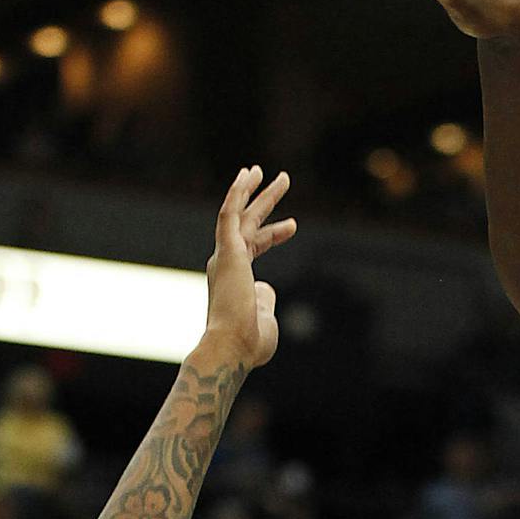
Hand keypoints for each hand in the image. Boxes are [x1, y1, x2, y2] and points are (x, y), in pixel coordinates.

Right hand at [203, 166, 294, 367]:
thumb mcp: (266, 318)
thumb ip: (266, 300)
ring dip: (254, 191)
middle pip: (248, 223)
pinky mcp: (227, 252)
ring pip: (239, 214)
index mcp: (234, 278)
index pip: (255, 246)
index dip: (274, 233)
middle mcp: (226, 263)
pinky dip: (237, 194)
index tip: (293, 225)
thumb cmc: (249, 343)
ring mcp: (225, 256)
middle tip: (282, 180)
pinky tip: (247, 175)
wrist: (232, 348)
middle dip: (265, 201)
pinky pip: (229, 215)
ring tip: (269, 171)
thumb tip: (266, 288)